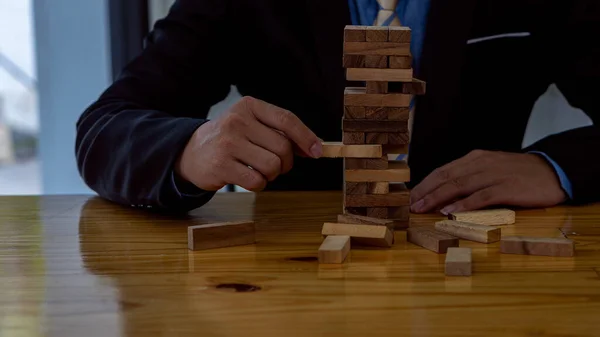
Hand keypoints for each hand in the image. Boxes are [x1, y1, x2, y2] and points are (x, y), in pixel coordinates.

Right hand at [175, 96, 321, 190]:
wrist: (192, 152)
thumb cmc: (230, 139)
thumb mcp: (252, 125)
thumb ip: (280, 133)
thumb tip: (313, 147)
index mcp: (249, 106)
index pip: (286, 120)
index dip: (306, 137)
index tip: (316, 151)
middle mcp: (237, 121)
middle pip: (283, 147)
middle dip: (286, 162)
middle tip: (276, 165)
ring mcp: (227, 143)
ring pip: (272, 166)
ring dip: (272, 175)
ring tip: (260, 171)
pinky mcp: (221, 165)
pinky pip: (257, 181)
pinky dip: (259, 184)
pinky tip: (248, 178)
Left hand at [409, 150, 567, 213]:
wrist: (553, 171)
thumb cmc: (517, 174)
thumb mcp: (490, 169)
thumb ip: (469, 177)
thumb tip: (443, 194)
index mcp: (474, 158)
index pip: (443, 170)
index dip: (425, 184)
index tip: (411, 197)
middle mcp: (481, 164)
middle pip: (446, 177)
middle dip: (426, 192)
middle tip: (411, 206)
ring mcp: (493, 175)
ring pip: (459, 185)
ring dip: (438, 198)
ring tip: (423, 209)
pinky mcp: (506, 188)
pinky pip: (480, 196)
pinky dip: (463, 204)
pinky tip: (450, 211)